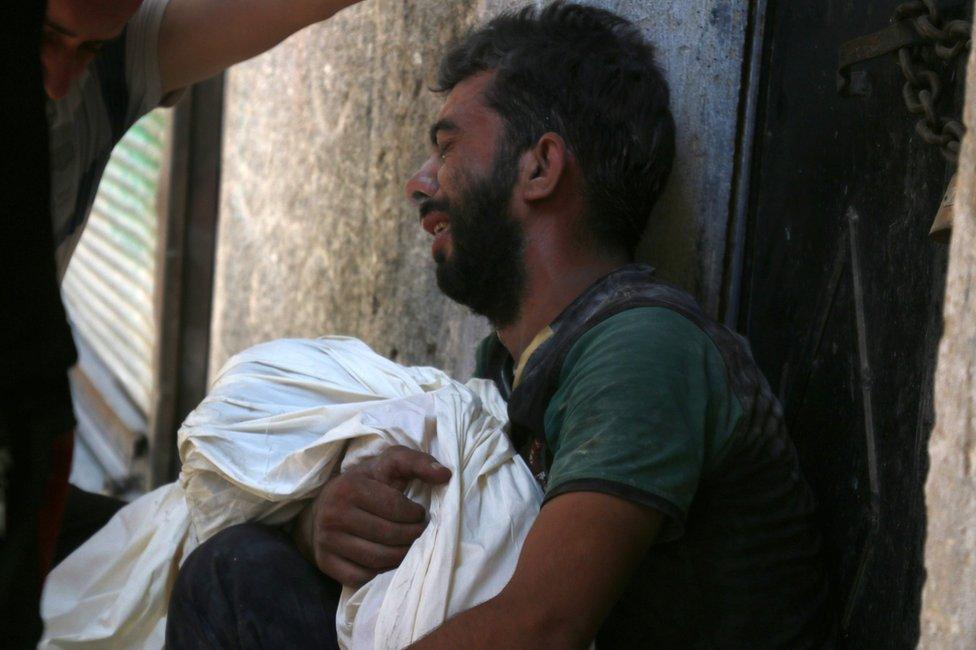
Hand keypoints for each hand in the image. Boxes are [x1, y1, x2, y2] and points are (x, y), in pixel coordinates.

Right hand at [294, 445, 451, 585]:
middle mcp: (333, 515)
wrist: (323, 506)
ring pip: (377, 559)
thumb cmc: (365, 483)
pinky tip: (388, 559)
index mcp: (349, 488)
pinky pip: (362, 577)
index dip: (415, 514)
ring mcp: (327, 541)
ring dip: (402, 556)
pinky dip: (380, 572)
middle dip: (412, 536)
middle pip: (388, 536)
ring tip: (409, 546)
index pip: (395, 508)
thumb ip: (417, 462)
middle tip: (419, 532)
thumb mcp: (389, 464)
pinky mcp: (326, 563)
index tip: (418, 514)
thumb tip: (445, 474)